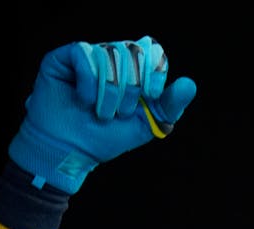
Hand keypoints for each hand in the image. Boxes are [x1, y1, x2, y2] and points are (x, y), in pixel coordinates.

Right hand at [7, 36, 197, 193]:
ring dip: (108, 90)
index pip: (152, 52)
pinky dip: (88, 81)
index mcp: (132, 71)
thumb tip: (189, 84)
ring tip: (100, 113)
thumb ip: (168, 106)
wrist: (70, 152)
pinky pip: (84, 53)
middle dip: (130, 88)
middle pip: (132, 51)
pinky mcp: (64, 59)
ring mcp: (87, 57)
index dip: (155, 70)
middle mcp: (111, 60)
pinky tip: (83, 100)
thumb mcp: (144, 125)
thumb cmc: (104, 139)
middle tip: (118, 114)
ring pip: (109, 54)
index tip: (151, 96)